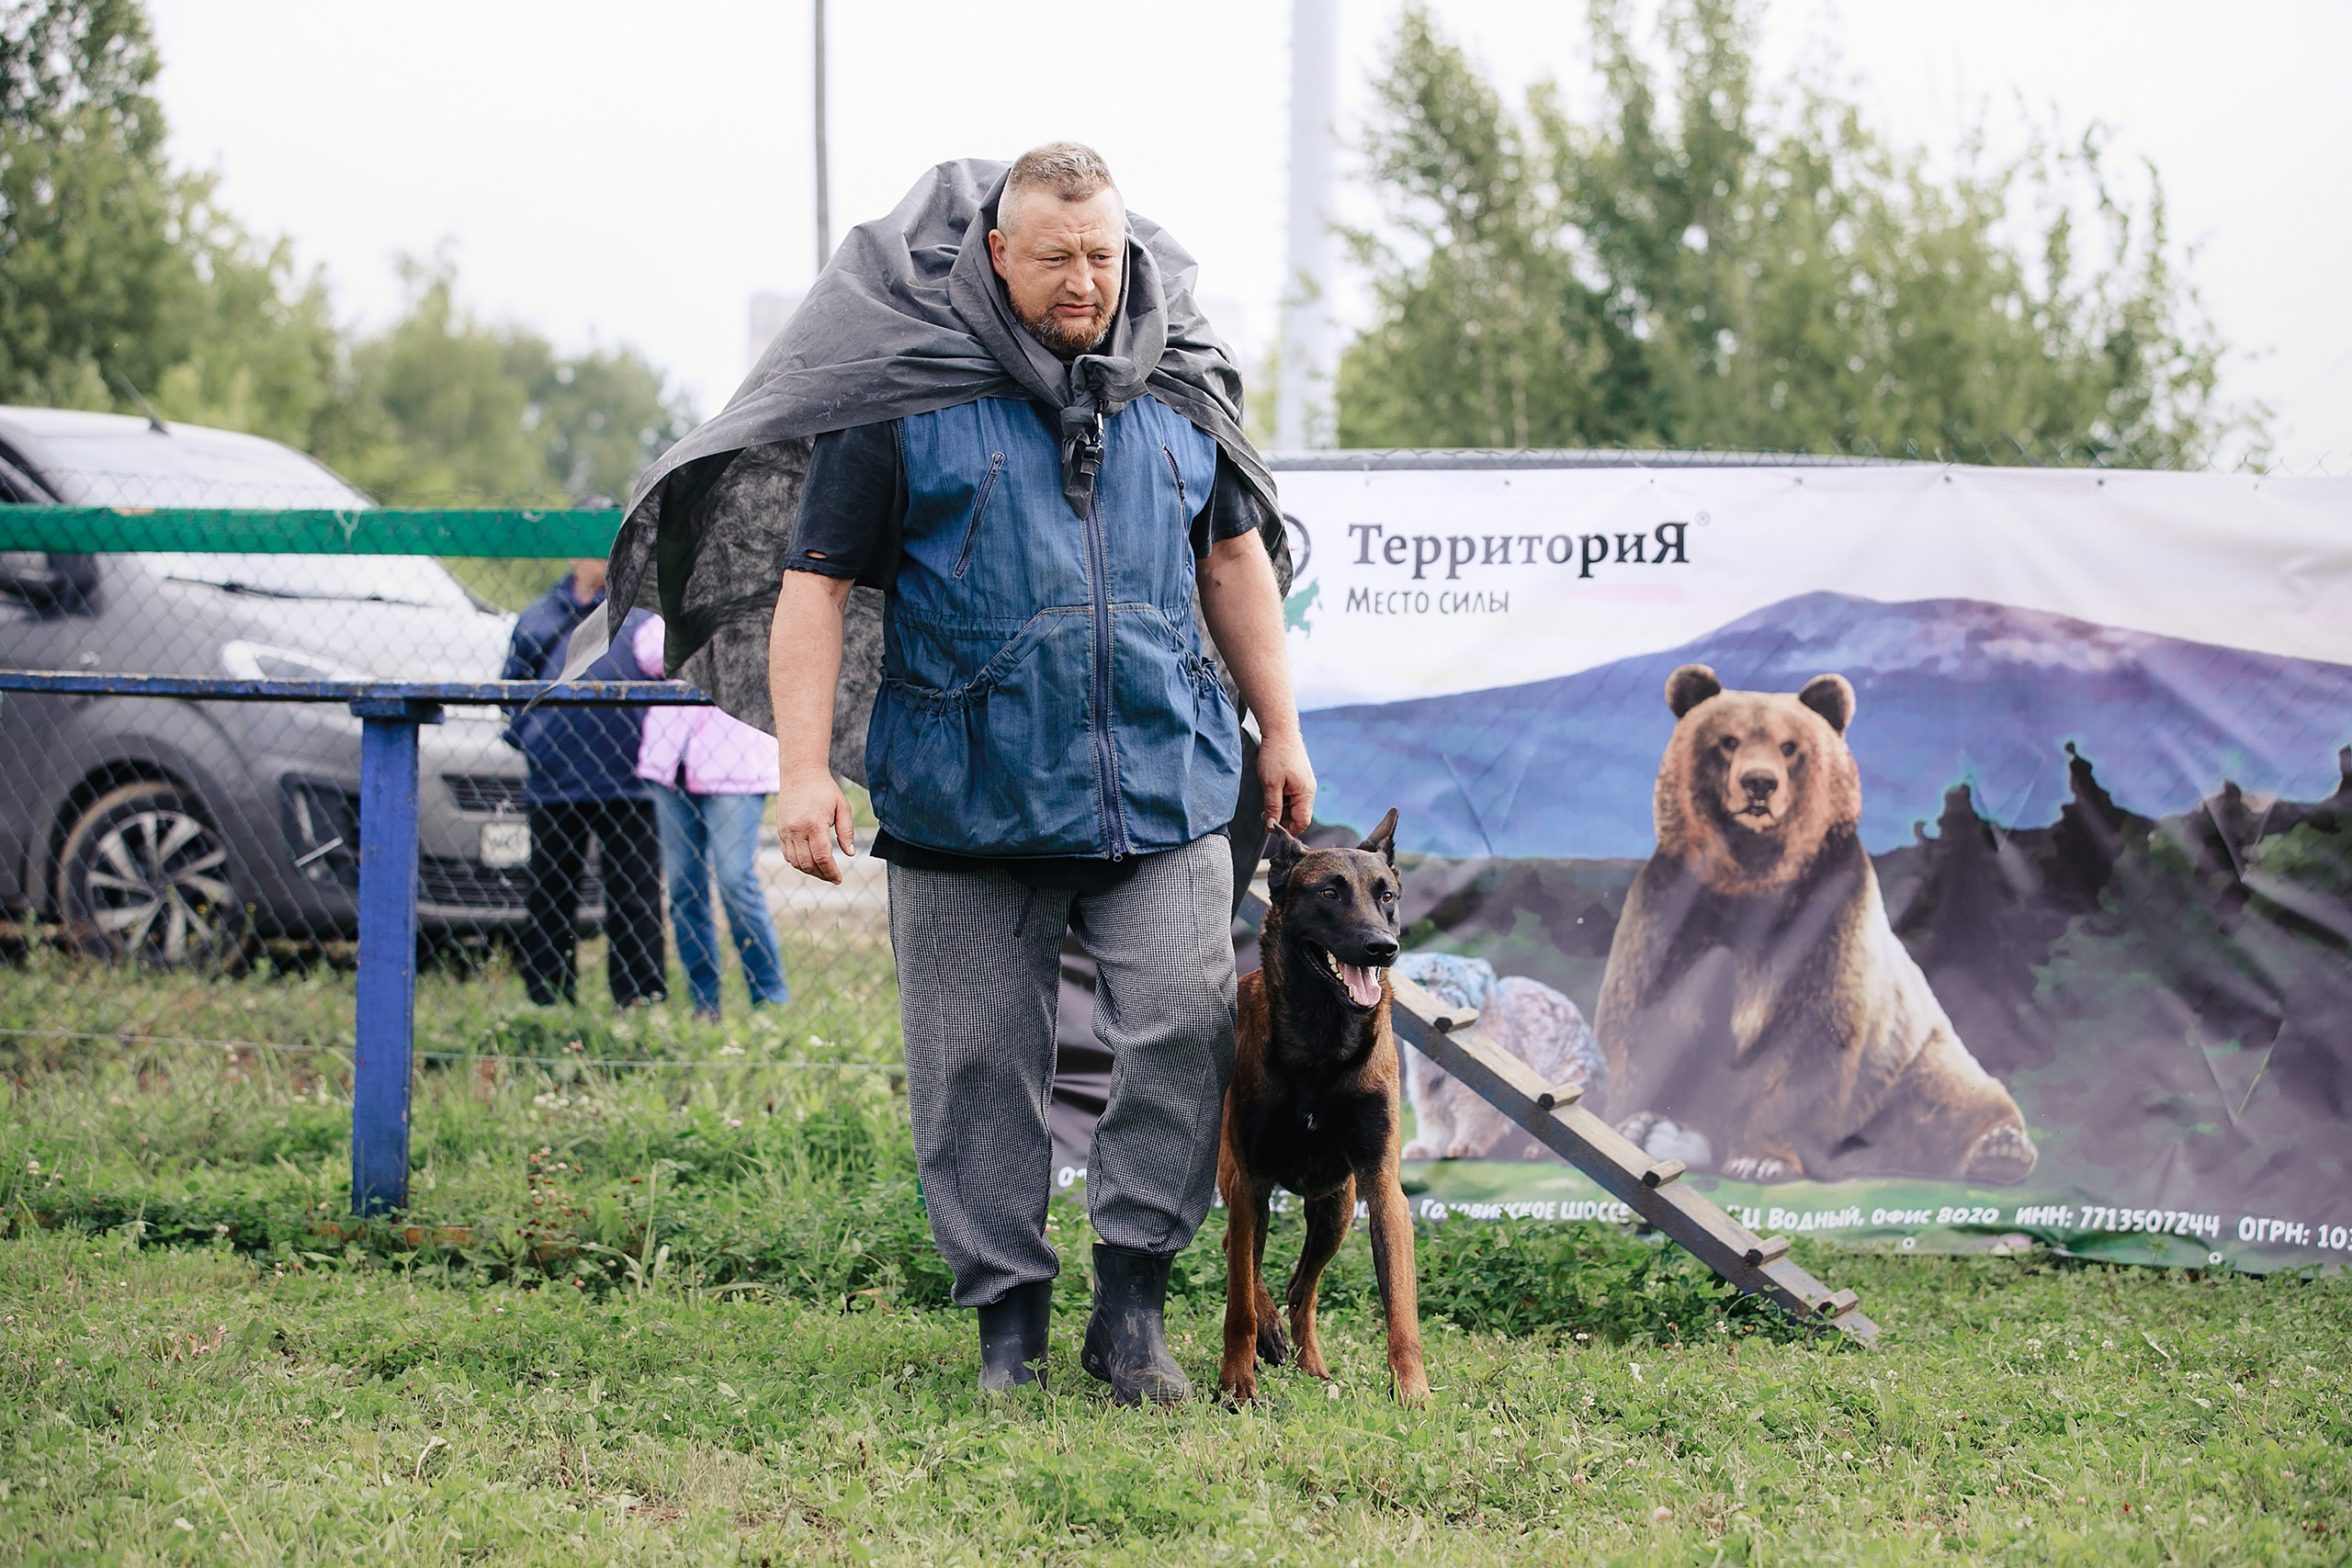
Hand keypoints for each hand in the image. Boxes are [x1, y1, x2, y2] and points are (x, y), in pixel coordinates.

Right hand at [775, 766, 854, 883]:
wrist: (800, 774)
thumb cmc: (825, 789)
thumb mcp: (842, 807)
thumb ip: (846, 831)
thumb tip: (849, 854)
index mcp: (814, 824)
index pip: (822, 857)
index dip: (831, 872)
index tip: (838, 878)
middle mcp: (797, 830)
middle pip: (808, 863)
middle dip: (821, 874)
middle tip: (833, 877)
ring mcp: (786, 831)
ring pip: (795, 862)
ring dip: (809, 871)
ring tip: (823, 872)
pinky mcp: (781, 831)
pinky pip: (787, 855)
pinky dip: (798, 863)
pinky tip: (810, 863)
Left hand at [1256, 727, 1315, 836]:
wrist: (1280, 731)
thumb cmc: (1276, 754)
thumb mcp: (1270, 784)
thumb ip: (1273, 807)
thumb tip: (1272, 825)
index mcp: (1305, 793)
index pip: (1302, 822)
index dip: (1287, 829)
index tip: (1271, 827)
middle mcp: (1308, 790)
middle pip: (1299, 816)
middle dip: (1282, 820)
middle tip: (1265, 816)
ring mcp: (1305, 785)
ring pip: (1295, 807)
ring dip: (1281, 810)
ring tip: (1266, 804)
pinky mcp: (1300, 779)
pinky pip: (1293, 797)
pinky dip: (1283, 800)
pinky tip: (1272, 793)